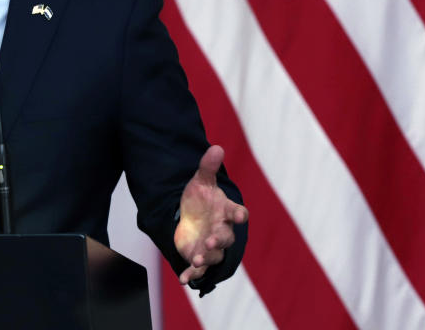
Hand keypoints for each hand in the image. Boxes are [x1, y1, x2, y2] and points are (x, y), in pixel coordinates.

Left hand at [173, 145, 247, 283]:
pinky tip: (184, 279)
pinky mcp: (199, 256)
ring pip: (214, 255)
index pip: (237, 213)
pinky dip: (192, 274)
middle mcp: (222, 230)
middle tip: (211, 240)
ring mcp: (211, 246)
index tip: (240, 217)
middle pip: (226, 237)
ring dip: (206, 257)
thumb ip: (208, 167)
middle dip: (219, 240)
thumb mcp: (201, 182)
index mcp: (225, 212)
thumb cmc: (201, 200)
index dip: (239, 215)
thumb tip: (216, 147)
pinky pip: (199, 268)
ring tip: (197, 258)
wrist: (190, 217)